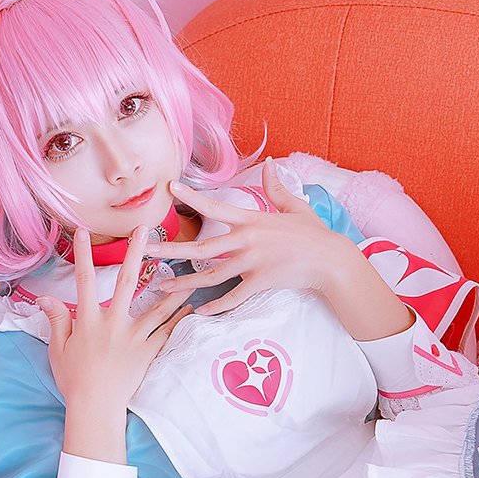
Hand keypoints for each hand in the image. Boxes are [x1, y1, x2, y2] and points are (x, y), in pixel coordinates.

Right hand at [34, 221, 193, 413]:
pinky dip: (179, 320)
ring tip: (189, 271)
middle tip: (145, 230)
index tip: (82, 232)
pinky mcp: (148, 353)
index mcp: (89, 321)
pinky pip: (167, 333)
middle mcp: (113, 324)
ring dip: (174, 288)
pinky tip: (190, 308)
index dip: (83, 255)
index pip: (85, 281)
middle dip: (135, 253)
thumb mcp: (58, 349)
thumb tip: (45, 297)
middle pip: (127, 281)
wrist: (95, 407)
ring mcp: (134, 338)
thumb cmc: (74, 379)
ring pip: (158, 307)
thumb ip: (56, 320)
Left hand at [147, 158, 355, 315]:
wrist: (331, 260)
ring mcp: (253, 263)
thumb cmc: (314, 233)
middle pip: (201, 248)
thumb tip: (270, 164)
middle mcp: (247, 241)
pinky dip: (216, 307)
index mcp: (251, 220)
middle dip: (171, 249)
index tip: (169, 189)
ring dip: (184, 283)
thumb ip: (276, 188)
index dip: (192, 197)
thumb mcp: (295, 207)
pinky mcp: (261, 282)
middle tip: (146, 252)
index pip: (215, 207)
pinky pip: (233, 297)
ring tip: (162, 287)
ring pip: (211, 276)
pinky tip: (199, 313)